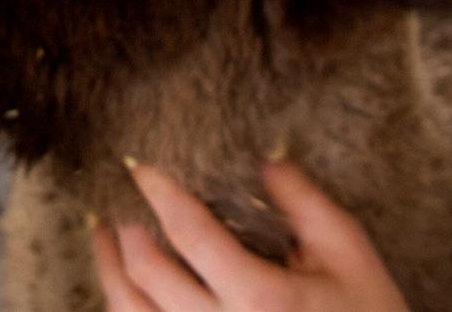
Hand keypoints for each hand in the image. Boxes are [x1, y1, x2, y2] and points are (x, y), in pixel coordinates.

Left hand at [92, 160, 409, 311]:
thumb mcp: (348, 253)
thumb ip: (303, 202)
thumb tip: (263, 154)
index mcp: (259, 298)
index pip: (190, 233)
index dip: (158, 191)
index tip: (138, 162)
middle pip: (145, 274)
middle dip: (125, 229)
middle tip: (117, 195)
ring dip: (109, 269)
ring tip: (102, 234)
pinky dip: (126, 307)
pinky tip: (124, 286)